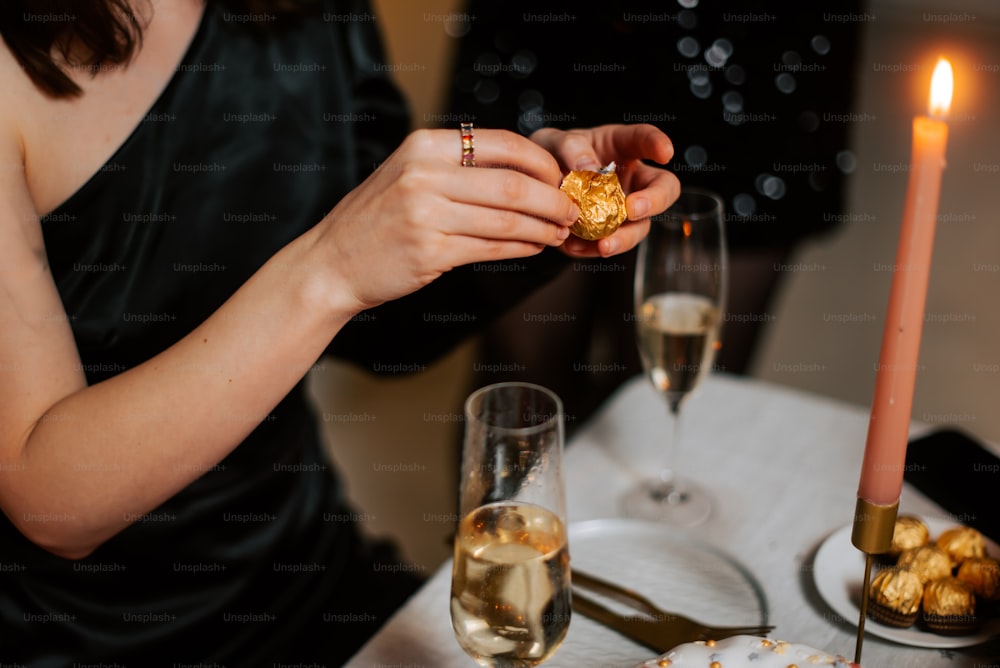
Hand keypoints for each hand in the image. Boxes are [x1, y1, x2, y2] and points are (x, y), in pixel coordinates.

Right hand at [312, 128, 578, 311]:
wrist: (332, 262)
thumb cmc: (377, 220)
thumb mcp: (409, 174)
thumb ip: (458, 167)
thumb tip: (524, 172)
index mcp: (424, 147)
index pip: (502, 144)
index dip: (541, 162)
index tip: (560, 177)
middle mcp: (424, 175)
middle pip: (512, 184)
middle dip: (552, 198)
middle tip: (571, 208)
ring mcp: (426, 215)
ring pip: (507, 219)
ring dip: (542, 227)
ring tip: (559, 231)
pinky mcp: (430, 252)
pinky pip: (491, 248)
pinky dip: (521, 247)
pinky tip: (534, 247)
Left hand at [530, 124, 678, 257]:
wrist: (534, 186)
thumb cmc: (552, 155)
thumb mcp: (555, 143)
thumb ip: (571, 148)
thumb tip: (588, 167)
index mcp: (621, 146)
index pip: (644, 139)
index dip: (658, 143)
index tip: (665, 152)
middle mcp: (630, 179)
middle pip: (663, 189)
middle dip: (654, 201)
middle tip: (634, 209)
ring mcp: (622, 208)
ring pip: (639, 227)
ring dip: (624, 238)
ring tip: (603, 245)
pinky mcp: (606, 233)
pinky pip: (609, 244)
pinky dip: (592, 249)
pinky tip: (574, 246)